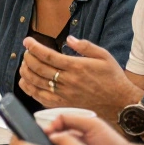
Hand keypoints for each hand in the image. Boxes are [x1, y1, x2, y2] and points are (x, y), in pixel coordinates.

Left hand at [17, 36, 138, 119]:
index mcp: (76, 66)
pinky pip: (39, 97)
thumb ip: (85, 46)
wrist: (119, 103)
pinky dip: (29, 89)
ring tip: (24, 64)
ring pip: (36, 83)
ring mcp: (63, 95)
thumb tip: (69, 39)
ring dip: (26, 72)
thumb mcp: (104, 56)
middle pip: (38, 68)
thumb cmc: (113, 78)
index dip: (34, 47)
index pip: (48, 55)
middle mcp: (67, 81)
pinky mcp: (62, 105)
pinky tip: (26, 82)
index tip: (27, 41)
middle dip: (28, 57)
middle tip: (26, 51)